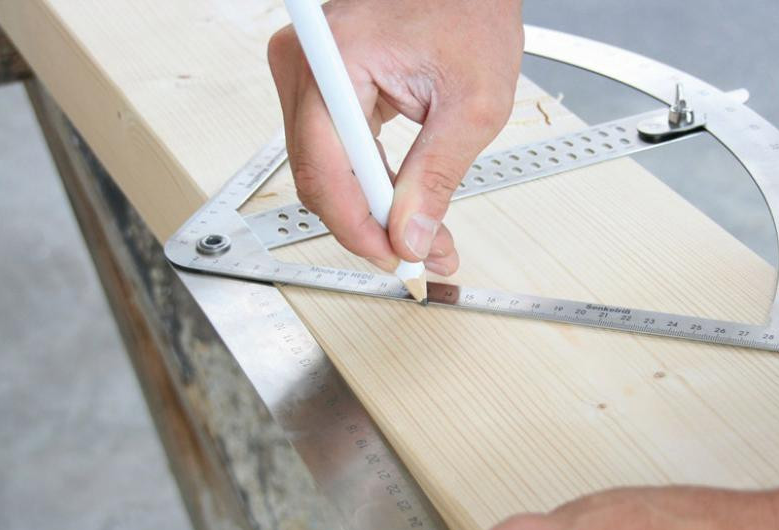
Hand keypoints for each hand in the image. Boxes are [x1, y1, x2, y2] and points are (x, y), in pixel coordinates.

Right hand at [268, 0, 522, 274]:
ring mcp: (309, 77)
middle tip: (421, 254)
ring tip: (424, 237)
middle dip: (372, 226)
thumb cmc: (470, 11)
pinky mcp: (322, 89)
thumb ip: (437, 175)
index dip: (359, 226)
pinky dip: (372, 185)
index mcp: (334, 57)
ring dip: (374, 211)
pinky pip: (336, 155)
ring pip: (327, 173)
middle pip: (321, 176)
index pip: (325, 167)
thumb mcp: (473, 103)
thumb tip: (412, 235)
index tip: (395, 256)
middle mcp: (306, 65)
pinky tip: (404, 206)